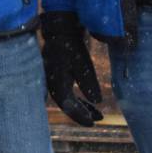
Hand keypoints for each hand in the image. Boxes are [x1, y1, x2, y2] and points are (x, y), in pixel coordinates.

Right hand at [41, 12, 102, 126]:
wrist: (60, 30)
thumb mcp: (83, 64)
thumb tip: (97, 101)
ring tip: (98, 113)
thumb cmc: (71, 45)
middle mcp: (52, 83)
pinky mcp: (57, 76)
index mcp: (56, 81)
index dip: (80, 115)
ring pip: (67, 100)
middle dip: (83, 113)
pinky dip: (78, 99)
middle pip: (67, 105)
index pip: (68, 105)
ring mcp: (53, 80)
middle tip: (98, 118)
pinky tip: (89, 101)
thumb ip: (89, 83)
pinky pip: (66, 92)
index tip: (93, 122)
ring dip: (82, 107)